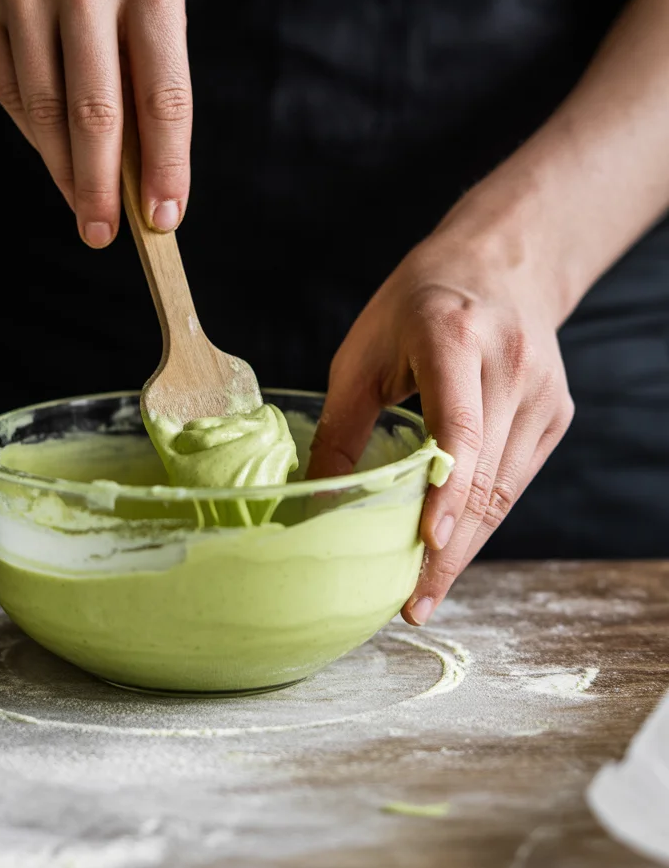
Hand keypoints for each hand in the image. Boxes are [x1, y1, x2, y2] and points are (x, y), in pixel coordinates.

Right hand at [0, 0, 190, 245]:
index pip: (163, 96)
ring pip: (44, 110)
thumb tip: (146, 188)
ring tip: (82, 204)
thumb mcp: (151, 12)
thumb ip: (150, 91)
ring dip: (65, 171)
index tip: (163, 217)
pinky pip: (9, 94)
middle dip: (101, 187)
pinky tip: (53, 150)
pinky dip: (34, 135)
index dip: (165, 166)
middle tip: (104, 232)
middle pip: (95, 111)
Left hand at [306, 218, 574, 624]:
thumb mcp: (363, 352)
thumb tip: (312, 501)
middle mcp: (511, 366)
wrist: (500, 265)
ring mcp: (543, 394)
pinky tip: (451, 549)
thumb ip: (341, 427)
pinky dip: (480, 519)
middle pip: (483, 474)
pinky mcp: (555, 416)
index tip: (428, 544)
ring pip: (504, 490)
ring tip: (424, 592)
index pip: (459, 424)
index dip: (445, 490)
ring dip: (464, 546)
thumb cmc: (417, 305)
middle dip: (448, 547)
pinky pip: (514, 482)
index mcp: (454, 338)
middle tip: (411, 601)